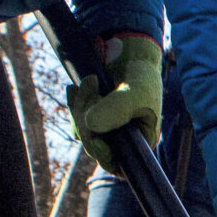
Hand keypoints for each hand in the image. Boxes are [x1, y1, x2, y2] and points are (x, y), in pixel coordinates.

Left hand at [66, 33, 163, 174]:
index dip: (105, 156)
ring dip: (80, 107)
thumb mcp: (136, 92)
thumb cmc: (141, 75)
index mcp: (140, 142)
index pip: (119, 163)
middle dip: (88, 118)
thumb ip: (117, 109)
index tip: (96, 140)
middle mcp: (122, 140)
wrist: (130, 54)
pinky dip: (75, 104)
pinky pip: (76, 120)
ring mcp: (105, 129)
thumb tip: (90, 124)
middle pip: (95, 145)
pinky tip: (76, 88)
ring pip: (83, 132)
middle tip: (92, 84)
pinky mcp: (92, 117)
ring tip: (89, 81)